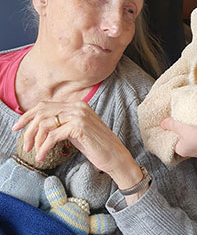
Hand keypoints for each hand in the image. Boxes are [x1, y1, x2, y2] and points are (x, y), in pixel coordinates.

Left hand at [12, 101, 132, 174]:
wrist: (115, 156)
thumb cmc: (96, 145)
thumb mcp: (76, 131)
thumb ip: (62, 123)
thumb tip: (40, 126)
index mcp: (77, 104)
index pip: (45, 105)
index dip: (28, 115)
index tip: (18, 127)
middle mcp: (78, 106)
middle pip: (42, 112)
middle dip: (28, 129)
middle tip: (25, 145)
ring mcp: (79, 115)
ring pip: (45, 124)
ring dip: (35, 140)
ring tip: (34, 152)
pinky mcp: (80, 127)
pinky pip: (52, 136)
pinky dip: (44, 147)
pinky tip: (42, 156)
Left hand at [161, 117, 196, 157]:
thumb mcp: (181, 126)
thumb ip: (170, 125)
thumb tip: (163, 124)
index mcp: (181, 150)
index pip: (170, 143)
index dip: (169, 133)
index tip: (169, 125)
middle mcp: (191, 152)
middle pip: (181, 140)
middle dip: (179, 130)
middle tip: (178, 121)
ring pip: (191, 138)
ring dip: (190, 129)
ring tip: (189, 120)